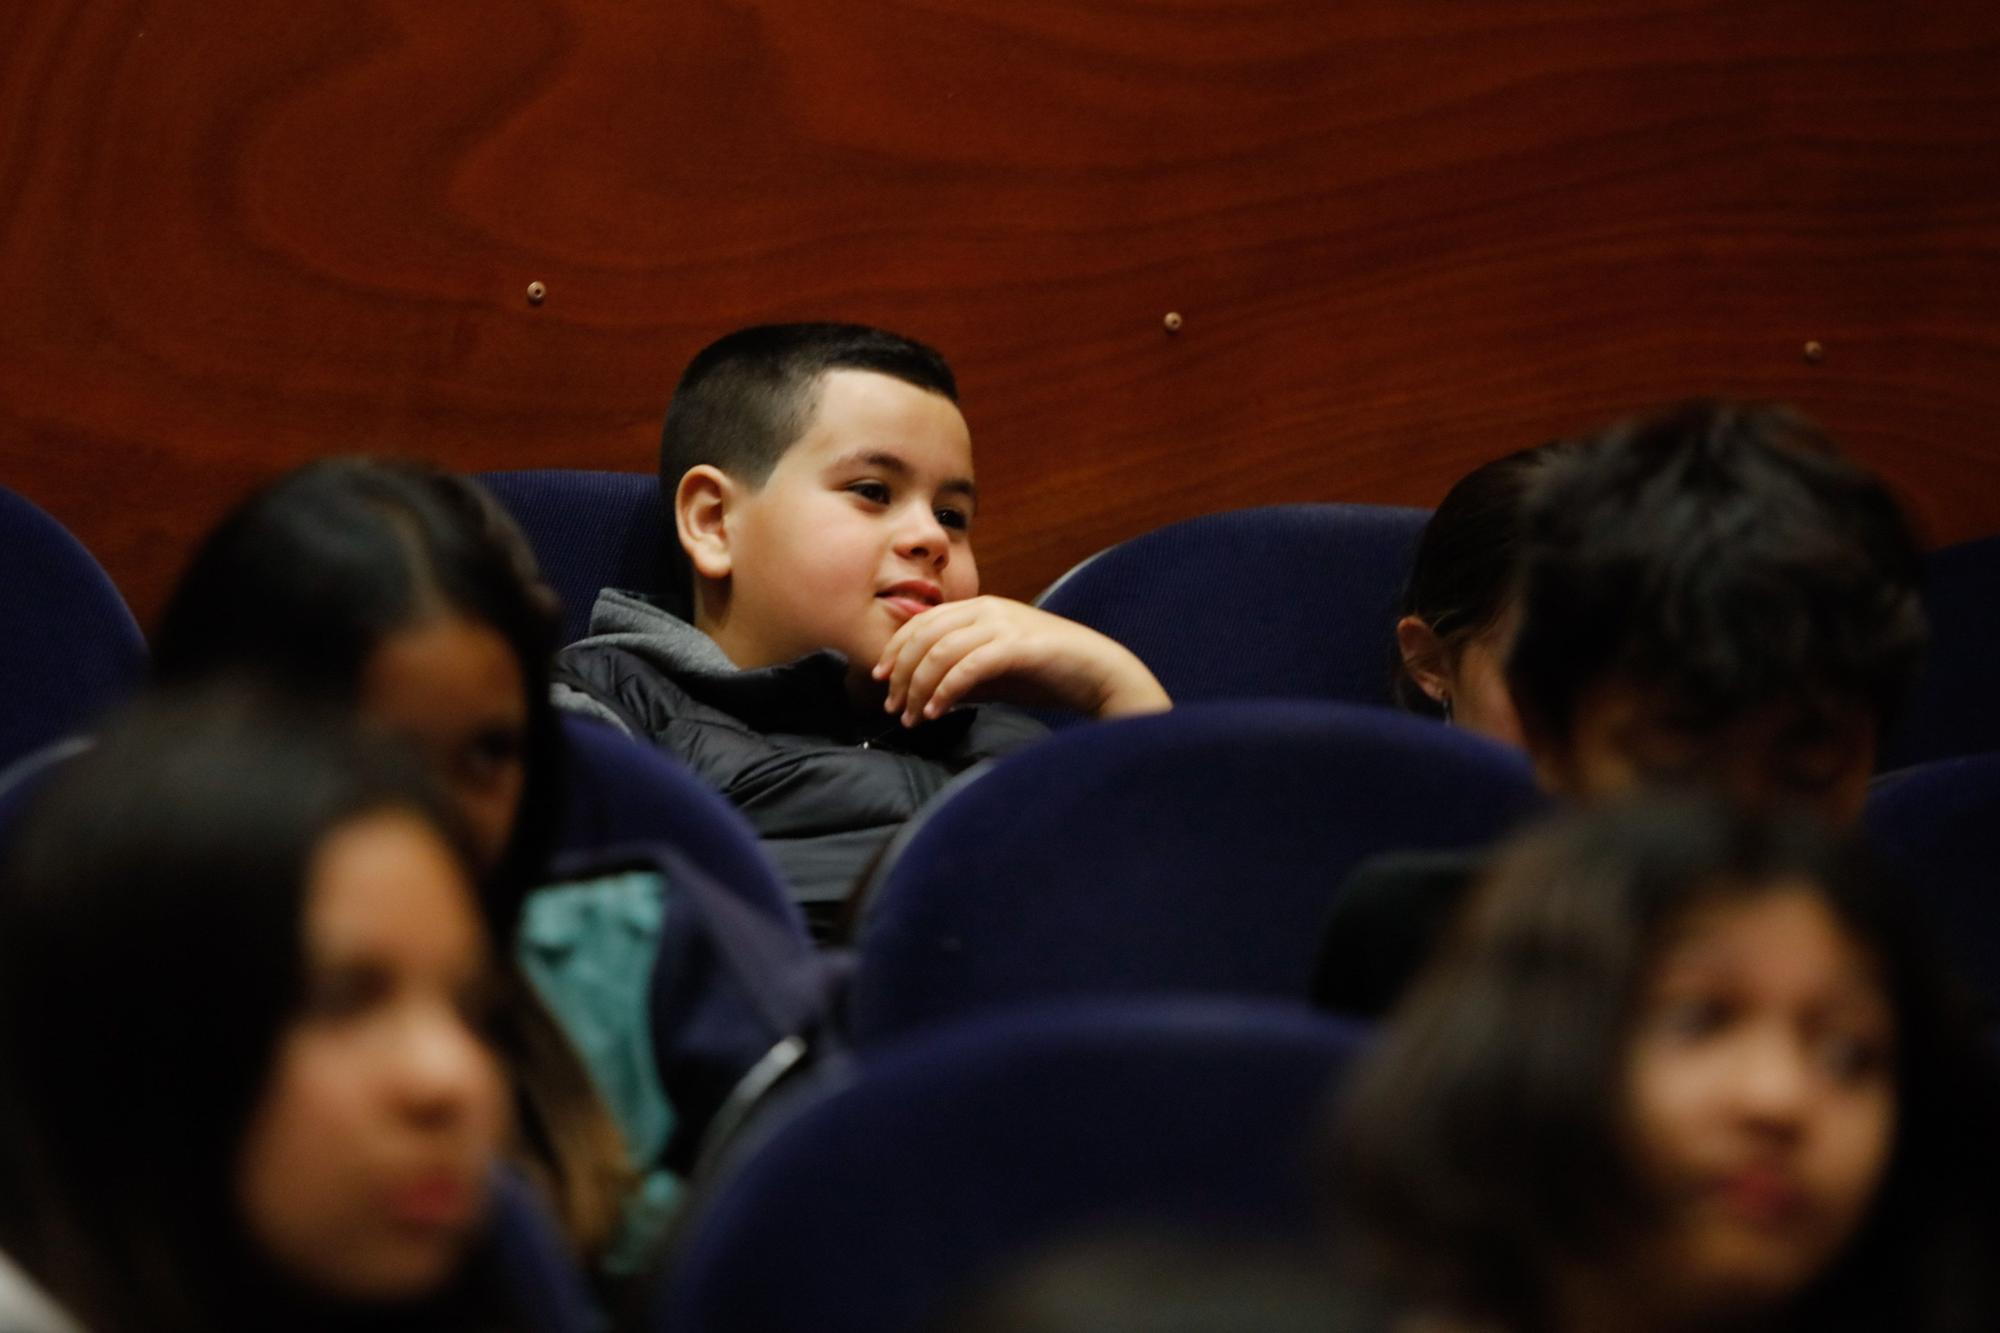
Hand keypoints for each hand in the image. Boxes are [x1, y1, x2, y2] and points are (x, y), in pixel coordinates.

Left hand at [872, 596, 1170, 725]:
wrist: (1100, 674)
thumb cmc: (1049, 673)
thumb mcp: (996, 672)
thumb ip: (961, 674)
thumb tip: (924, 692)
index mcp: (981, 608)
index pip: (922, 622)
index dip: (895, 649)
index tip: (880, 679)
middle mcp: (989, 609)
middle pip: (924, 635)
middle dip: (902, 673)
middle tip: (894, 706)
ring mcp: (1004, 625)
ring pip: (940, 652)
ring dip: (920, 688)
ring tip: (914, 717)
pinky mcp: (1018, 646)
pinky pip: (968, 667)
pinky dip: (946, 691)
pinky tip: (938, 712)